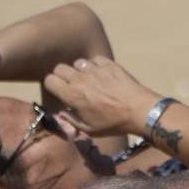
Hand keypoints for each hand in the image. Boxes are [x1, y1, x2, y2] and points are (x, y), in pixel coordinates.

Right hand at [41, 55, 158, 138]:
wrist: (139, 110)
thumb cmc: (113, 123)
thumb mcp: (89, 129)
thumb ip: (70, 120)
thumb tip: (60, 113)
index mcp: (72, 95)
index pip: (49, 80)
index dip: (52, 85)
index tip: (59, 91)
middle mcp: (81, 79)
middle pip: (59, 68)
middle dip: (62, 76)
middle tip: (71, 85)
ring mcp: (95, 69)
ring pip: (77, 62)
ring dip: (79, 70)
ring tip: (88, 80)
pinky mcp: (109, 64)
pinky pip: (95, 59)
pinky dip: (95, 65)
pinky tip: (101, 75)